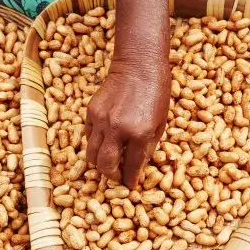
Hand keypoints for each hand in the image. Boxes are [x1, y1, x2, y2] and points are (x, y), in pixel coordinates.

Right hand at [85, 54, 170, 187]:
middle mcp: (118, 129)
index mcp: (140, 134)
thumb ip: (148, 146)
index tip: (130, 185)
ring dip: (99, 163)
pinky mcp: (91, 112)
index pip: (131, 167)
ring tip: (108, 163)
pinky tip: (104, 143)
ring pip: (91, 154)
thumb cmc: (157, 92)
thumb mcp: (161, 123)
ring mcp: (101, 121)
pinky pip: (87, 136)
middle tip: (117, 178)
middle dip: (112, 177)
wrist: (139, 65)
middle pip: (106, 166)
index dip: (130, 180)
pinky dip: (94, 144)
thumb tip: (138, 165)